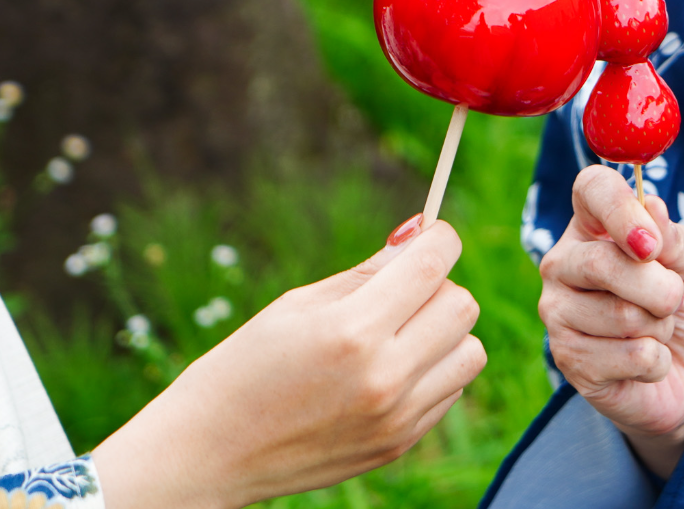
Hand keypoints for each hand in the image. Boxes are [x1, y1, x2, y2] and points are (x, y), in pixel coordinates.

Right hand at [92, 217, 486, 508]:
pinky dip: (434, 371)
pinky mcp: (401, 443)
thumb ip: (369, 271)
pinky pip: (453, 390)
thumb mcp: (300, 304)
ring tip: (400, 334)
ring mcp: (397, 416)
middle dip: (440, 285)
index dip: (441, 239)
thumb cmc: (247, 364)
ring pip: (470, 351)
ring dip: (445, 332)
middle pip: (462, 305)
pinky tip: (389, 371)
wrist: (213, 450)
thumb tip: (421, 233)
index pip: (433, 266)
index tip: (434, 235)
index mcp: (353, 330)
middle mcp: (384, 376)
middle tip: (403, 290)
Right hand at [538, 166, 683, 477]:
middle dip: (660, 288)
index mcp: (593, 224)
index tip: (651, 244)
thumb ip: (676, 236)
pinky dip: (656, 361)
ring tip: (654, 329)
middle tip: (673, 299)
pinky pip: (629, 357)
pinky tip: (644, 360)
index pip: (591, 189)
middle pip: (601, 263)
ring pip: (621, 315)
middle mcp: (564, 262)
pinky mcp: (568, 359)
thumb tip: (651, 207)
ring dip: (661, 327)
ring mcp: (558, 311)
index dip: (620, 210)